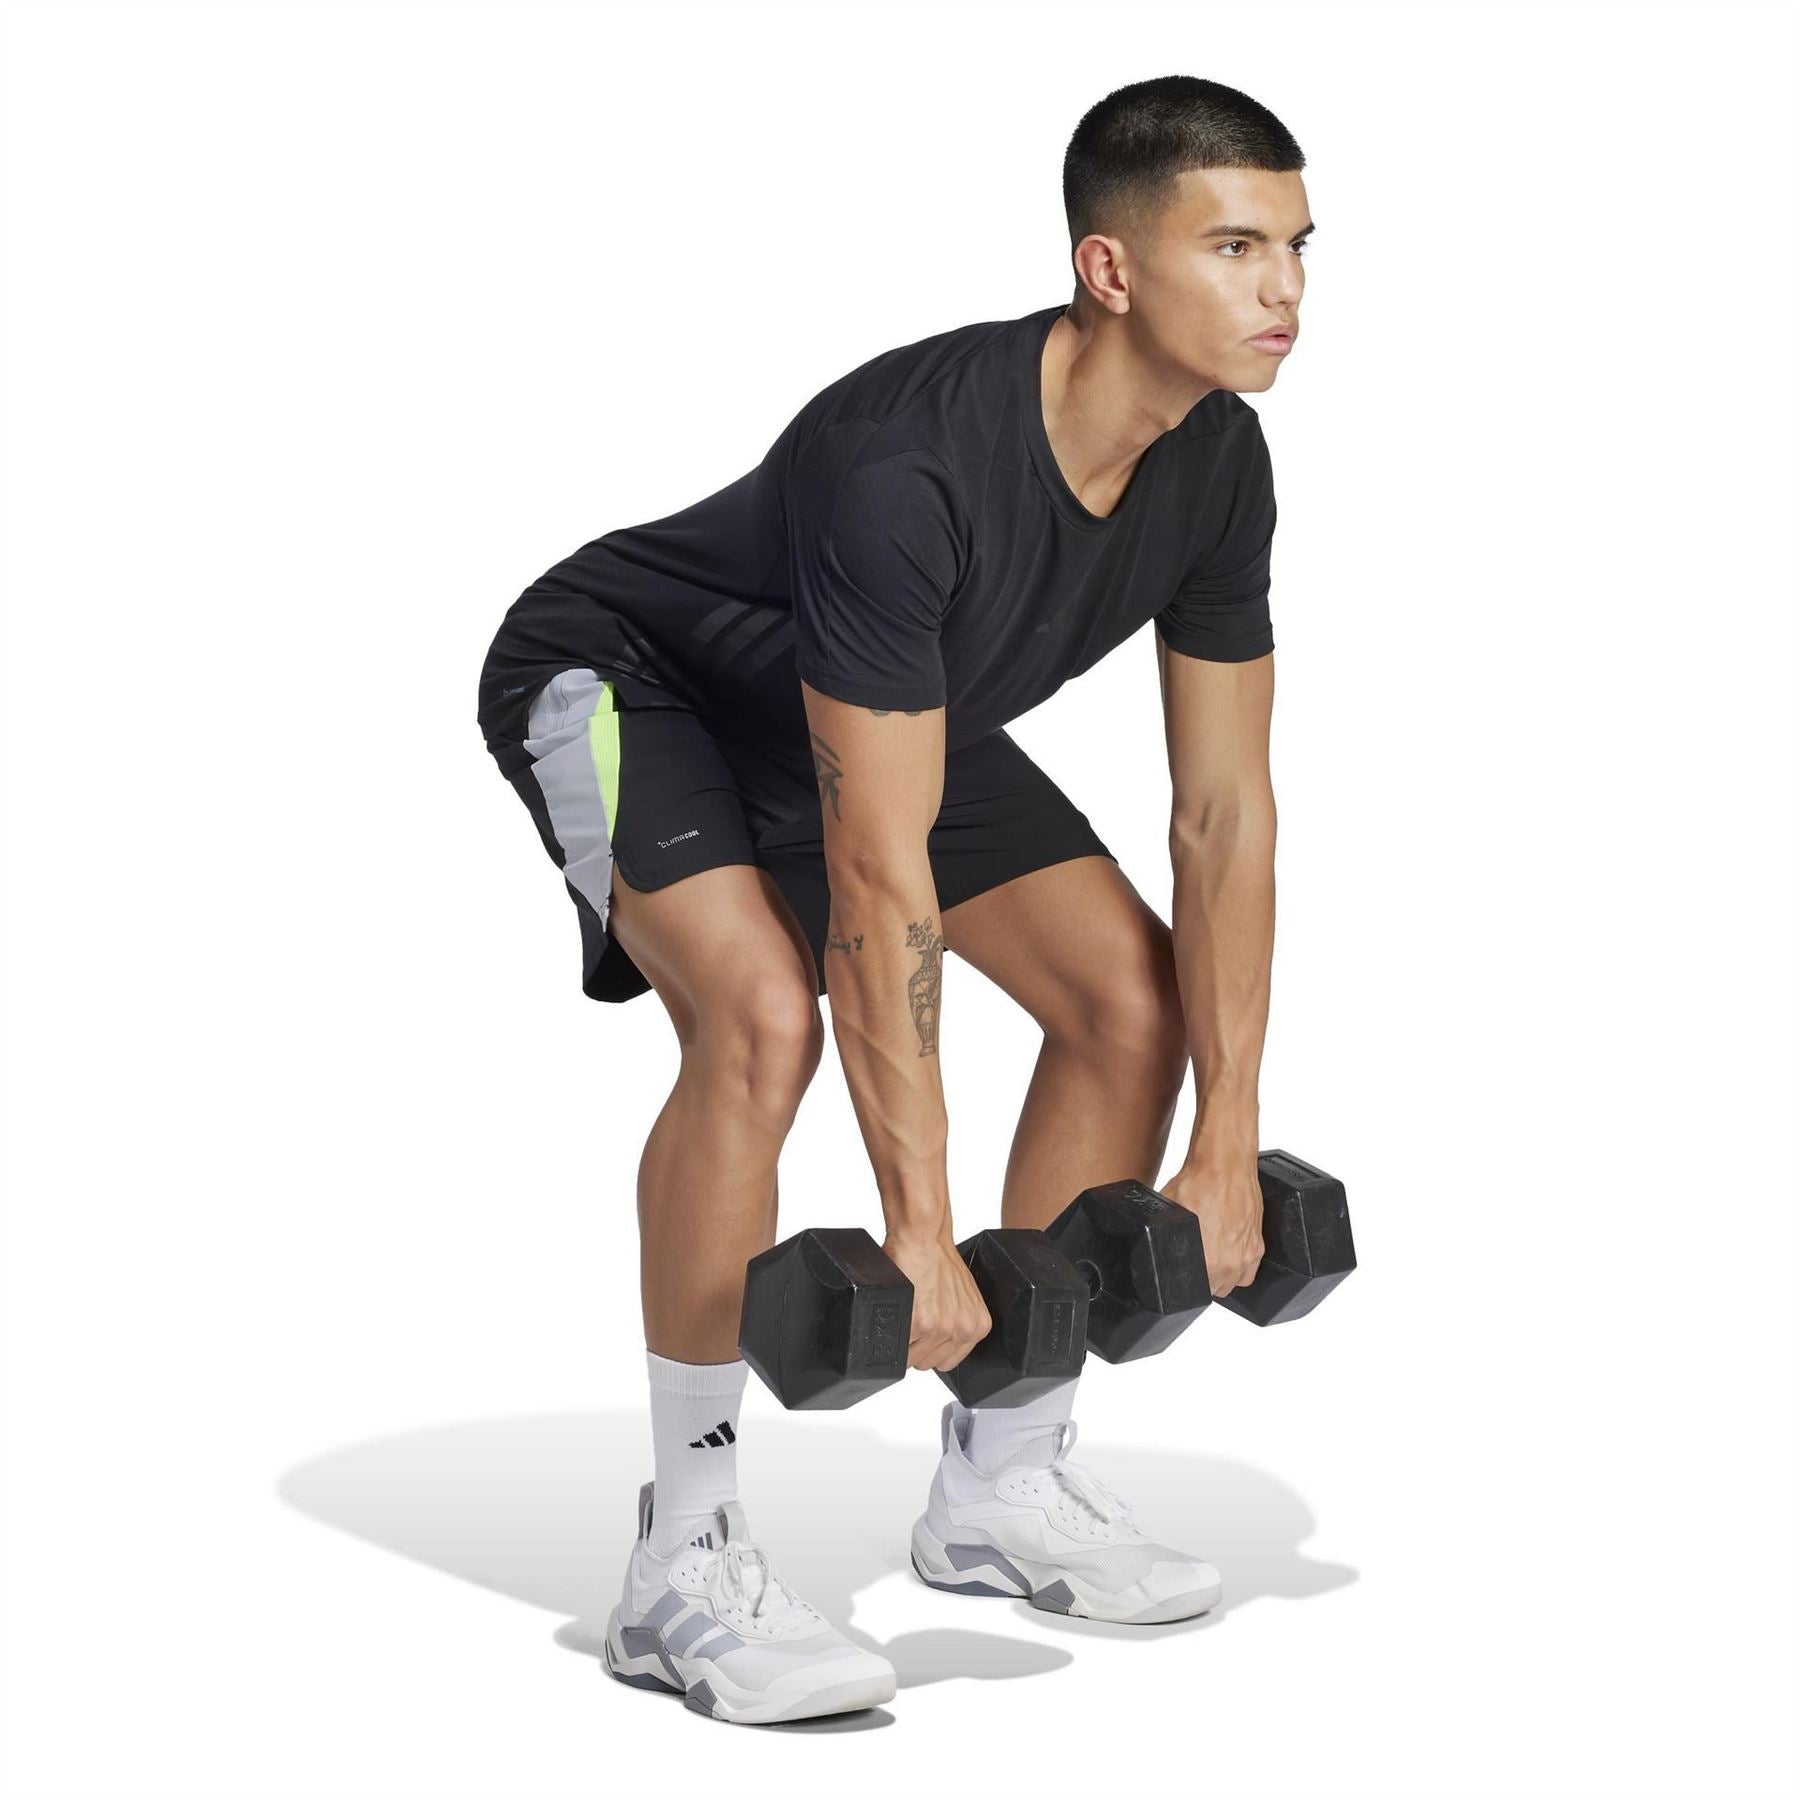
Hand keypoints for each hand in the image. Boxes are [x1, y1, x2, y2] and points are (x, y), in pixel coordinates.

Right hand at [884, 1225, 991, 1370]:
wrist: (923, 1237)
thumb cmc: (939, 1259)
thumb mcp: (964, 1296)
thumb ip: (958, 1321)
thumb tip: (942, 1342)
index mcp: (977, 1326)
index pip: (948, 1361)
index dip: (931, 1348)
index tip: (924, 1335)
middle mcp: (962, 1330)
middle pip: (928, 1363)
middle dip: (916, 1345)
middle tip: (913, 1318)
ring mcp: (940, 1329)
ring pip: (911, 1360)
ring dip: (903, 1340)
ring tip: (907, 1312)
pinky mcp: (918, 1323)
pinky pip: (899, 1348)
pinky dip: (893, 1331)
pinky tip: (900, 1310)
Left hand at [1162, 1160, 1264, 1296]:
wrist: (1225, 1164)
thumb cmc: (1198, 1183)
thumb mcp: (1168, 1213)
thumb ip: (1164, 1237)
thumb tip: (1154, 1243)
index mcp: (1208, 1260)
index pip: (1196, 1291)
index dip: (1186, 1282)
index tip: (1182, 1272)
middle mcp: (1230, 1262)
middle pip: (1214, 1289)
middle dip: (1203, 1279)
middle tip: (1195, 1261)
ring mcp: (1247, 1254)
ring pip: (1233, 1283)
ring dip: (1222, 1276)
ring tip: (1211, 1258)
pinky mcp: (1258, 1244)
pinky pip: (1249, 1271)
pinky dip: (1240, 1267)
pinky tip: (1228, 1254)